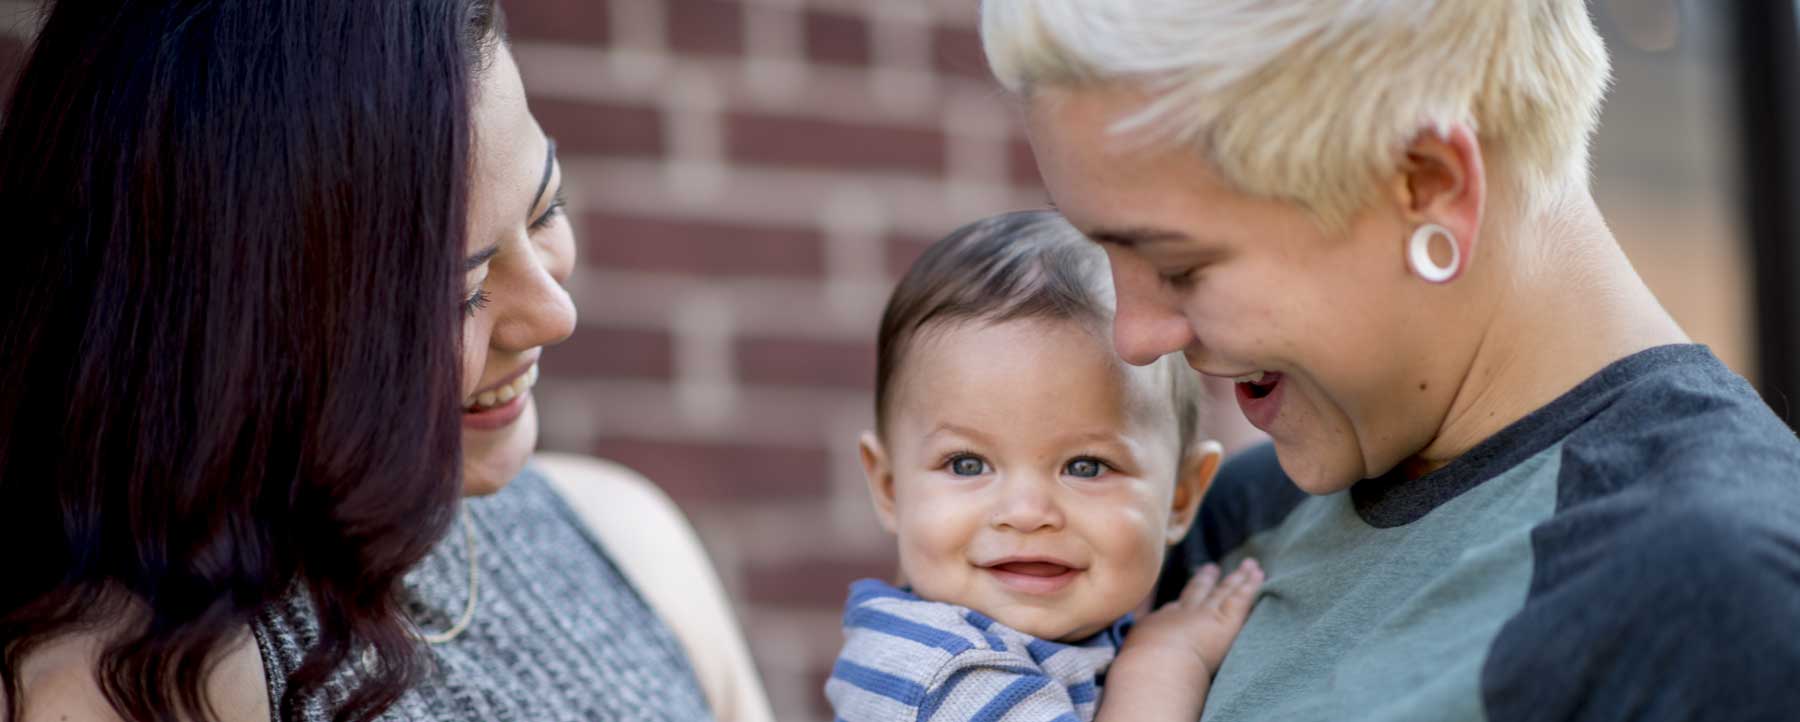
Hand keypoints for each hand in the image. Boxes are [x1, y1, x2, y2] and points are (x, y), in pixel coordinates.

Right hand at [1118, 559, 1263, 678]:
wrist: (1157, 666)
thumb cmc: (1142, 670)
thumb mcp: (1131, 657)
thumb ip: (1134, 651)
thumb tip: (1129, 659)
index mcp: (1157, 623)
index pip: (1172, 609)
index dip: (1180, 601)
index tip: (1183, 595)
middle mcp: (1182, 613)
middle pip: (1197, 591)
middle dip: (1205, 580)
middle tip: (1212, 568)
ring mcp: (1204, 614)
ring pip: (1223, 591)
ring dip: (1235, 578)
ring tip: (1247, 566)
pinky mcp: (1224, 620)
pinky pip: (1240, 598)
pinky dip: (1250, 585)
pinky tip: (1258, 574)